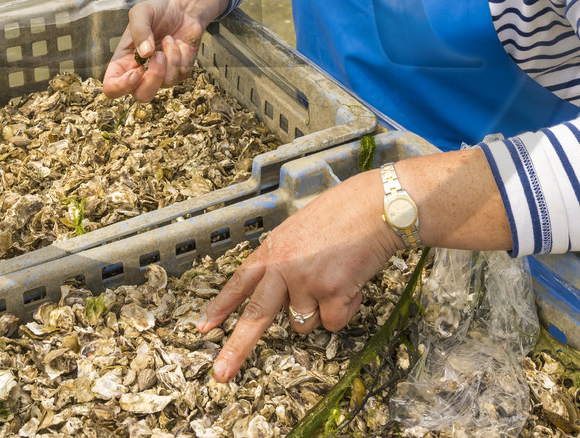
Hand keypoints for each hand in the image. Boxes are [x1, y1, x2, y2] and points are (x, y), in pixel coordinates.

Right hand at [101, 0, 224, 102]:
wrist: (181, 9)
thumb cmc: (156, 11)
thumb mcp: (141, 12)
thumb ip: (139, 29)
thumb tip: (145, 54)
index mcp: (123, 63)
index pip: (112, 89)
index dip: (120, 87)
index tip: (135, 72)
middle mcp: (140, 73)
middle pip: (142, 96)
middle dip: (153, 79)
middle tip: (158, 55)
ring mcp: (161, 75)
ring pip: (165, 84)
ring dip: (170, 58)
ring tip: (168, 39)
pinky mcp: (179, 73)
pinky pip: (181, 74)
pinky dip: (181, 55)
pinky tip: (176, 42)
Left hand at [195, 169, 402, 381]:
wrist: (376, 206)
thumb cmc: (344, 215)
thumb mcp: (300, 232)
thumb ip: (286, 261)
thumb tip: (285, 298)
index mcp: (272, 250)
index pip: (239, 282)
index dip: (220, 307)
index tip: (203, 327)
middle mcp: (283, 267)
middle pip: (254, 316)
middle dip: (236, 348)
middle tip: (220, 373)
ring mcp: (305, 280)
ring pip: (303, 324)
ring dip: (320, 311)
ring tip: (337, 278)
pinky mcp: (330, 292)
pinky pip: (332, 322)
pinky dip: (345, 310)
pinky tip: (352, 283)